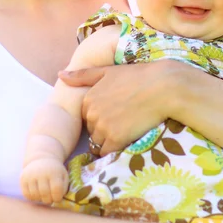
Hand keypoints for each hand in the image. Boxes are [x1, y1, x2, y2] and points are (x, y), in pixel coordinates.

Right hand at [20, 158, 68, 204]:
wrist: (41, 159)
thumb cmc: (54, 171)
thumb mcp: (63, 176)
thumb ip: (64, 188)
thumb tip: (58, 200)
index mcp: (53, 171)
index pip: (56, 189)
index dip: (57, 197)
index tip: (57, 197)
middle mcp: (41, 172)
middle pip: (45, 194)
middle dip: (49, 200)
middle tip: (50, 198)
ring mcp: (30, 175)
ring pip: (35, 195)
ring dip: (40, 199)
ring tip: (44, 195)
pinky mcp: (23, 179)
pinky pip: (26, 194)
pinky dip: (32, 197)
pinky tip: (37, 193)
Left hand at [58, 61, 179, 155]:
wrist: (162, 87)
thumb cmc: (137, 76)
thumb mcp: (107, 71)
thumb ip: (82, 75)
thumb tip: (60, 74)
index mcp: (88, 98)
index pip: (87, 116)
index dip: (102, 115)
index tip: (117, 109)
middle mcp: (92, 113)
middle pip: (92, 130)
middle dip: (104, 128)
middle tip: (125, 117)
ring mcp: (103, 127)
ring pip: (99, 142)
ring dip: (110, 139)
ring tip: (128, 126)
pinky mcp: (115, 139)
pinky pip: (107, 152)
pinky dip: (115, 148)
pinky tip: (128, 137)